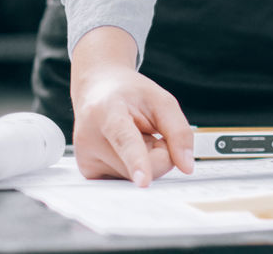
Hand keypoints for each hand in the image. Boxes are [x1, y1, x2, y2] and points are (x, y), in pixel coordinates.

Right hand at [70, 27, 194, 185]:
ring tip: (133, 138)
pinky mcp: (88, 174)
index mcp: (106, 112)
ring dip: (146, 162)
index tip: (143, 181)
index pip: (125, 141)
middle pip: (144, 166)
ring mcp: (85, 160)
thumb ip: (178, 132)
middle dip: (159, 154)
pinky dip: (133, 168)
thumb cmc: (129, 94)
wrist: (98, 91)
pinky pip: (125, 181)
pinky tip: (124, 151)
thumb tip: (186, 167)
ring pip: (136, 177)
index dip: (137, 161)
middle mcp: (89, 139)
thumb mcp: (161, 101)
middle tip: (148, 133)